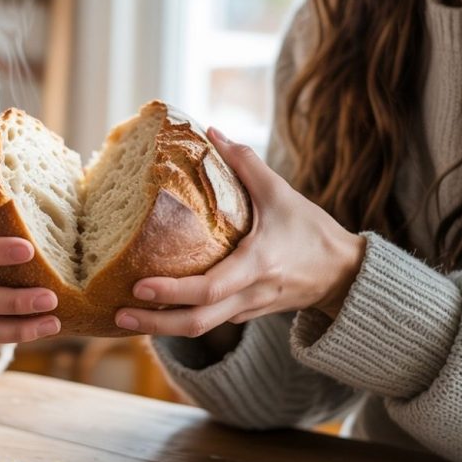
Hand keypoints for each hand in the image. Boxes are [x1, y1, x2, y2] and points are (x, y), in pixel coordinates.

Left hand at [115, 129, 365, 337]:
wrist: (344, 274)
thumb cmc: (313, 232)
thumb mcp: (282, 194)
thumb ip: (246, 163)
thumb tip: (212, 131)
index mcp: (258, 265)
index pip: (210, 288)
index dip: (173, 291)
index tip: (139, 286)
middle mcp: (250, 295)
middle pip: (198, 323)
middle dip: (155, 324)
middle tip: (118, 315)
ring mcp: (248, 310)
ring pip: (201, 329)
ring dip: (162, 327)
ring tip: (124, 318)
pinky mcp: (246, 315)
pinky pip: (209, 322)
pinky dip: (180, 319)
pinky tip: (155, 311)